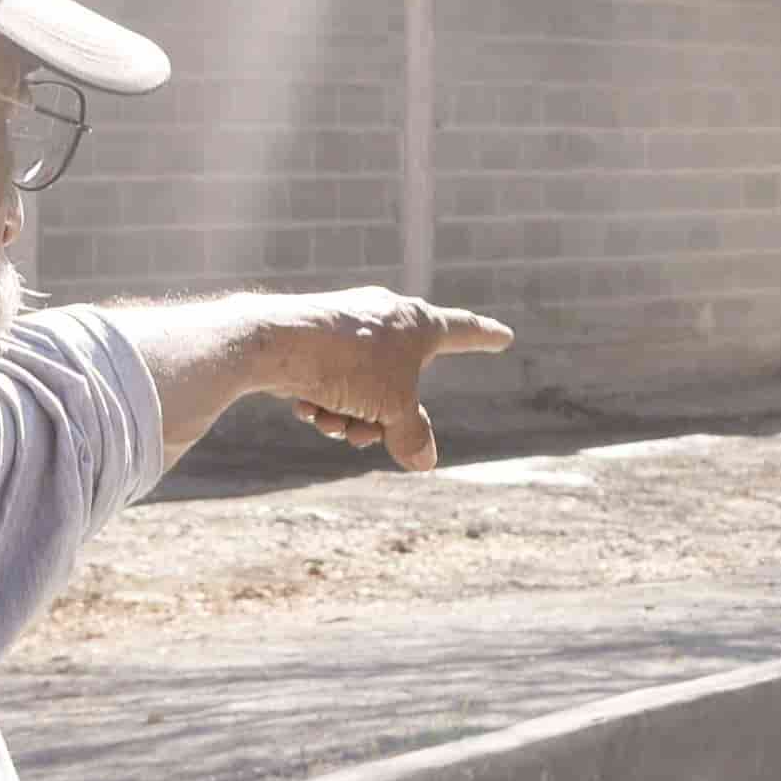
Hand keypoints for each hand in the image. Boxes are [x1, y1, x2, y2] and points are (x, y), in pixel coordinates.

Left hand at [273, 287, 513, 469]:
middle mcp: (387, 317)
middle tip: (370, 436)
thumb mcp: (394, 410)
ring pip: (366, 386)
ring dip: (353, 416)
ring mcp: (350, 325)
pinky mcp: (316, 337)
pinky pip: (336, 378)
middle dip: (387, 417)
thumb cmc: (350, 367)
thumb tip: (424, 463)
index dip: (485, 338)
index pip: (464, 331)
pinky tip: (309, 409)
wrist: (277, 343)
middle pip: (404, 380)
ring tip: (334, 424)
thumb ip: (413, 437)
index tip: (503, 337)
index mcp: (419, 324)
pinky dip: (328, 400)